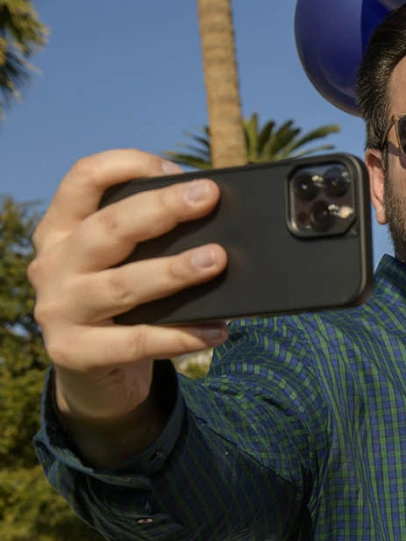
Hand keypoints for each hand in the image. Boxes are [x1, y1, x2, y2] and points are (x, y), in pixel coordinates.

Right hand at [28, 149, 228, 422]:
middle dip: (161, 209)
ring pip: (122, 285)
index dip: (127, 164)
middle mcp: (52, 265)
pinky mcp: (74, 352)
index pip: (83, 179)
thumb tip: (216, 224)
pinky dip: (181, 336)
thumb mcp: (123, 265)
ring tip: (218, 260)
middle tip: (208, 197)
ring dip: (174, 271)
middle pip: (107, 228)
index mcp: (61, 231)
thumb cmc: (121, 307)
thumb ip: (150, 242)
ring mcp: (59, 310)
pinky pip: (135, 342)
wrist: (94, 376)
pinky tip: (217, 330)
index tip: (177, 169)